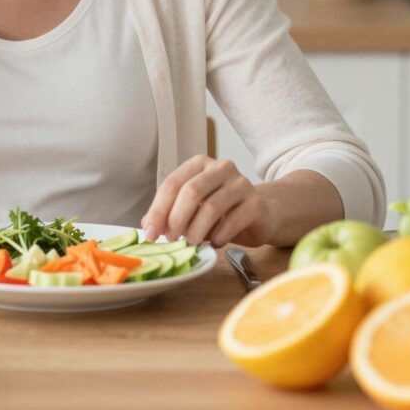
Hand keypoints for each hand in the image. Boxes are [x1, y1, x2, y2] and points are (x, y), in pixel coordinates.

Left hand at [140, 155, 275, 248]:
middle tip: (171, 240)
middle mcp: (220, 167)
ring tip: (191, 244)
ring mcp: (240, 183)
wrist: (262, 214)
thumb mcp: (192, 210)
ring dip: (196, 230)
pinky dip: (219, 236)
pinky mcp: (256, 202)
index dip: (158, 210)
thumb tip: (147, 225)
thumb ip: (170, 213)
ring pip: (211, 207)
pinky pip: (232, 221)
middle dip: (176, 219)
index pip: (172, 183)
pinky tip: (215, 243)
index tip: (149, 234)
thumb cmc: (222, 211)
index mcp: (199, 164)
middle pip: (191, 191)